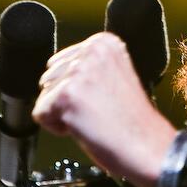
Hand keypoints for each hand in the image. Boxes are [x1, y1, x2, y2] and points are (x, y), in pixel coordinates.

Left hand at [33, 32, 175, 186]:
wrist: (145, 144)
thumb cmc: (132, 119)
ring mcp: (80, 71)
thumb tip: (52, 71)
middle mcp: (92, 51)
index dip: (77, 87)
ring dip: (63, 112)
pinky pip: (40, 114)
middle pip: (50, 76)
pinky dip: (57, 127)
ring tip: (93, 117)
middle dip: (67, 98)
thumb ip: (87, 66)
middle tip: (98, 109)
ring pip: (45, 95)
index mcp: (105, 42)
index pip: (62, 61)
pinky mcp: (67, 94)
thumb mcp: (113, 76)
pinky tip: (85, 126)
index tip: (101, 96)